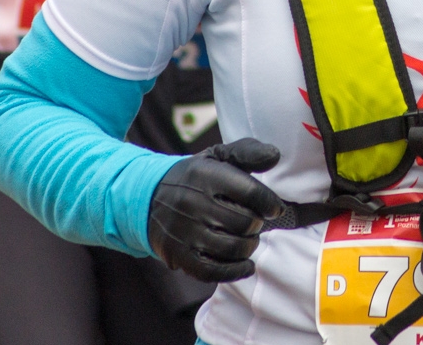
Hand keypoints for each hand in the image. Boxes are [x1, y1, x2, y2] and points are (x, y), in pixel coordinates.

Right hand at [148, 139, 285, 281]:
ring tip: (247, 239)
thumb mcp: (217, 156)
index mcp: (206, 175)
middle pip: (245, 222)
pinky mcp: (178, 255)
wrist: (147, 198)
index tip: (274, 208)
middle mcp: (193, 202)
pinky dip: (235, 271)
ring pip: (233, 247)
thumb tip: (274, 156)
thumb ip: (247, 152)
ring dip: (249, 246)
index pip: (250, 191)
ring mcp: (184, 231)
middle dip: (257, 224)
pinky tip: (246, 265)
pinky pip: (212, 271)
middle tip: (254, 222)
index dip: (269, 203)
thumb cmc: (195, 177)